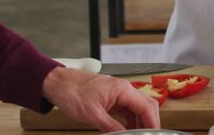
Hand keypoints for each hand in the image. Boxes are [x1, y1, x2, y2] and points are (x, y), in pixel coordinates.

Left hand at [42, 67, 159, 132]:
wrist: (58, 84)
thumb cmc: (72, 92)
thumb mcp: (93, 115)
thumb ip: (111, 127)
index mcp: (122, 89)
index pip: (146, 106)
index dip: (153, 122)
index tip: (154, 134)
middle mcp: (124, 89)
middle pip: (146, 105)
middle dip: (150, 122)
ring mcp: (119, 93)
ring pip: (138, 108)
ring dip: (140, 122)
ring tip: (138, 134)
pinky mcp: (112, 98)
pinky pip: (128, 109)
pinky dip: (131, 120)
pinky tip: (128, 130)